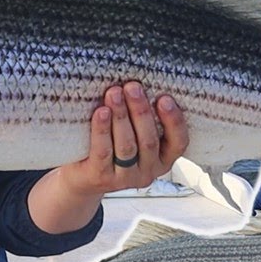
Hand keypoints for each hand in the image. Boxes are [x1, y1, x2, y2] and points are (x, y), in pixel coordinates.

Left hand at [60, 81, 188, 194]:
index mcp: (163, 158)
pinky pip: (103, 151)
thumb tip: (140, 83)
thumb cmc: (111, 146)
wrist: (81, 177)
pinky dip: (102, 129)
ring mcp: (125, 178)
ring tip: (114, 93)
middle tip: (132, 87)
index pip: (178, 142)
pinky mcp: (102, 178)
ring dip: (122, 116)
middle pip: (149, 140)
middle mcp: (148, 171)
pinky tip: (102, 112)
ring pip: (127, 145)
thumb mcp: (133, 133)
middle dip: (141, 111)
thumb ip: (141, 116)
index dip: (174, 121)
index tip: (165, 98)